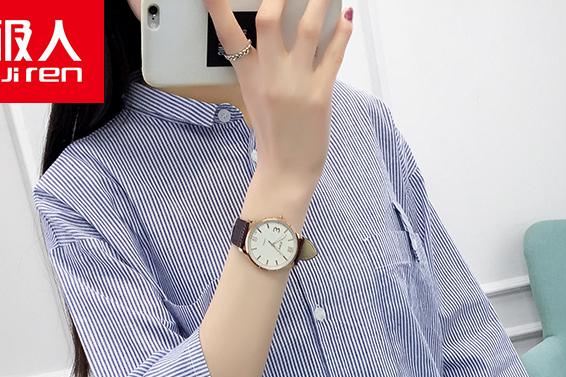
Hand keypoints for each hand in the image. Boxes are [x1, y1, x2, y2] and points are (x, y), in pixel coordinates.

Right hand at [203, 0, 353, 189]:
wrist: (286, 172)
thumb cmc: (274, 135)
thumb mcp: (256, 97)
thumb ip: (261, 65)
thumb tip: (279, 31)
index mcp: (249, 77)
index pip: (228, 35)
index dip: (218, 8)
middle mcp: (271, 77)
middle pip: (269, 20)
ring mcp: (296, 86)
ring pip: (308, 30)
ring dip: (319, 2)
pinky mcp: (320, 96)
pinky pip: (333, 55)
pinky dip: (342, 33)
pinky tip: (346, 19)